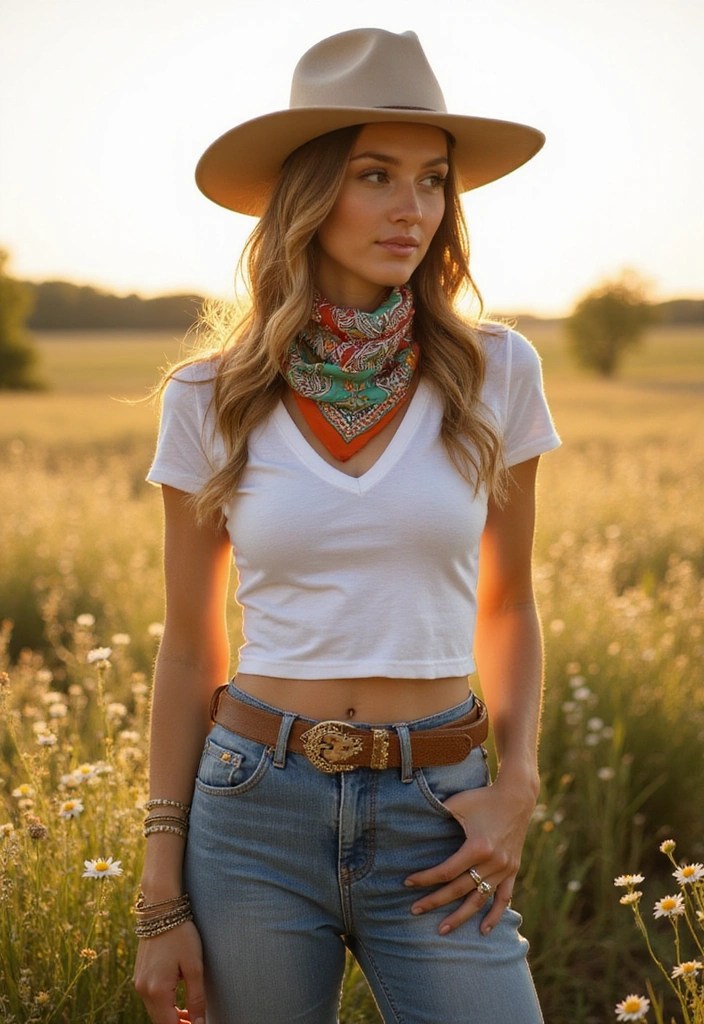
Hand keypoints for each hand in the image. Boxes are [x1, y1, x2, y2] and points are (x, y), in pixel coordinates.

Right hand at [133, 921, 205, 1023]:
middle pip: (160, 1021)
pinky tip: (179, 1003)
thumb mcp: (194, 967)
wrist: (161, 910)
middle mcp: (143, 990)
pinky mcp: (139, 976)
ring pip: (155, 1012)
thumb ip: (196, 998)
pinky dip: (164, 1006)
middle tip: (197, 1022)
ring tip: (191, 1015)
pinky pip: (151, 1000)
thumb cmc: (181, 935)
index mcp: (156, 990)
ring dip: (171, 1017)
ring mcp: (139, 983)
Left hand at [404, 777, 535, 935]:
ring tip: (442, 930)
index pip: (446, 871)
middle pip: (459, 889)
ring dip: (461, 917)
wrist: (517, 796)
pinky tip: (483, 930)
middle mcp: (493, 862)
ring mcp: (505, 868)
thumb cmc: (482, 797)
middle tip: (414, 911)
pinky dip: (495, 915)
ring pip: (479, 899)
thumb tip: (413, 822)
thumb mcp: (458, 803)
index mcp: (478, 847)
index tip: (407, 882)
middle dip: (435, 901)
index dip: (425, 878)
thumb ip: (438, 814)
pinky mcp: (513, 870)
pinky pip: (504, 898)